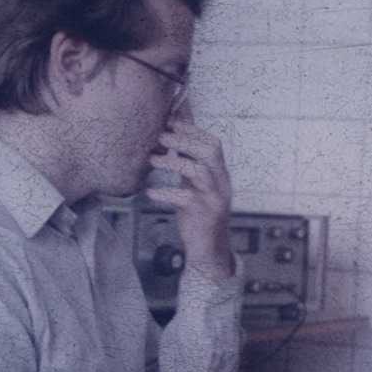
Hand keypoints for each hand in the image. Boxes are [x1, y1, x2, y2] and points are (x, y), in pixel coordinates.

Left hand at [143, 102, 234, 279]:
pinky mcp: (204, 215)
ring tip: (153, 160)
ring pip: (199, 172)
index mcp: (219, 174)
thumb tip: (176, 132)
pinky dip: (165, 192)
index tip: (170, 121)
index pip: (212, 143)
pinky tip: (150, 192)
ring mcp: (214, 199)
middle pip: (210, 152)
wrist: (210, 250)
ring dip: (174, 162)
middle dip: (184, 140)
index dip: (192, 130)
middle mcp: (221, 184)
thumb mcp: (194, 184)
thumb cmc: (198, 213)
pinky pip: (185, 199)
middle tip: (160, 138)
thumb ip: (188, 160)